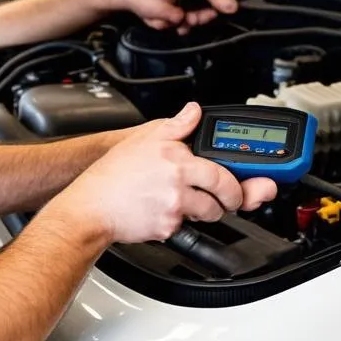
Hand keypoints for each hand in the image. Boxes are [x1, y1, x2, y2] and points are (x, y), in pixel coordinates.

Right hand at [59, 102, 277, 242]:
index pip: (223, 168)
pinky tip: (164, 212)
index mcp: (177, 158)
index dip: (241, 178)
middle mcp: (178, 182)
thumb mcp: (143, 139)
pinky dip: (179, 222)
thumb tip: (193, 112)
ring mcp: (174, 207)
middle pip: (225, 194)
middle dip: (233, 199)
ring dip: (207, 212)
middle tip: (229, 199)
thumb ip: (175, 126)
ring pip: (210, 214)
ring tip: (188, 203)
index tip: (250, 181)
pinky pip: (185, 228)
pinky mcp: (167, 228)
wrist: (90, 207)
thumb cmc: (111, 175)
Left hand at [79, 0, 237, 34]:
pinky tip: (166, 8)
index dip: (223, 0)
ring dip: (185, 9)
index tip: (231, 8)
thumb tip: (198, 17)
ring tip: (167, 16)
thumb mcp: (158, 12)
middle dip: (196, 12)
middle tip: (184, 22)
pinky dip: (179, 0)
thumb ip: (183, 15)